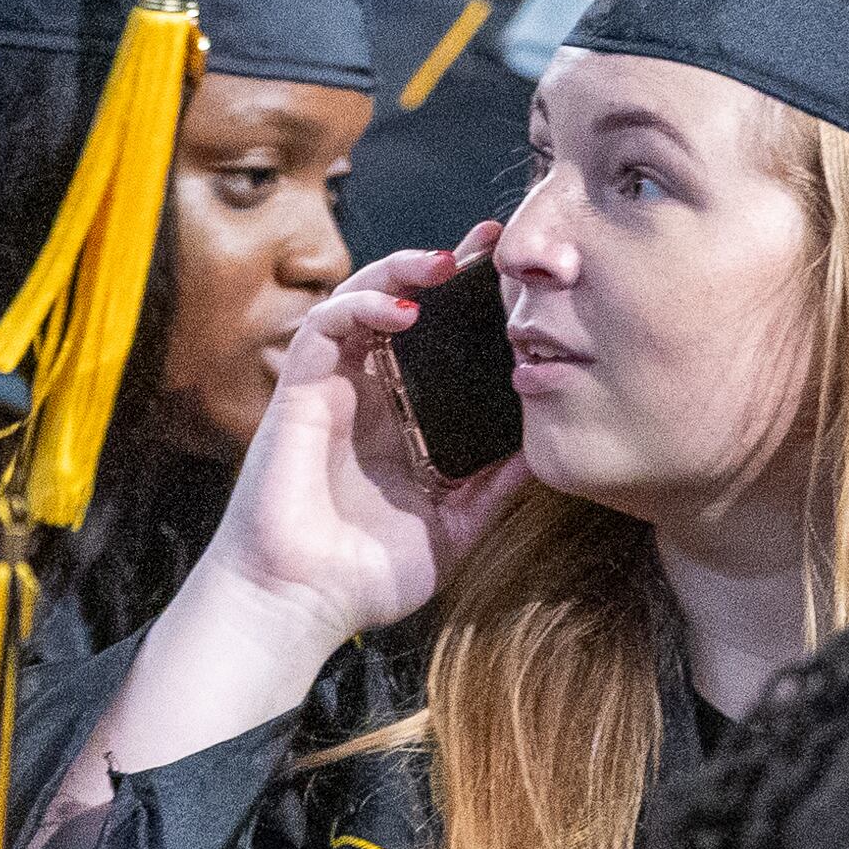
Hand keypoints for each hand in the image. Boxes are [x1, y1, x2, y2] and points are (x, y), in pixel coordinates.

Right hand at [195, 224, 533, 655]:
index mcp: (405, 420)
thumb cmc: (365, 576)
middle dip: (442, 268)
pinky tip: (402, 308)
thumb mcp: (456, 526)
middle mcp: (369, 395)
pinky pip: (323, 329)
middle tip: (489, 242)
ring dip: (400, 271)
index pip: (439, 344)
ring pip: (359, 301)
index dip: (472, 307)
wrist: (298, 605)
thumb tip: (549, 449)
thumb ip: (496, 486)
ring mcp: (332, 390)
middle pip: (402, 306)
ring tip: (446, 262)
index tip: (515, 280)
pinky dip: (360, 306)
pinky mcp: (299, 393)